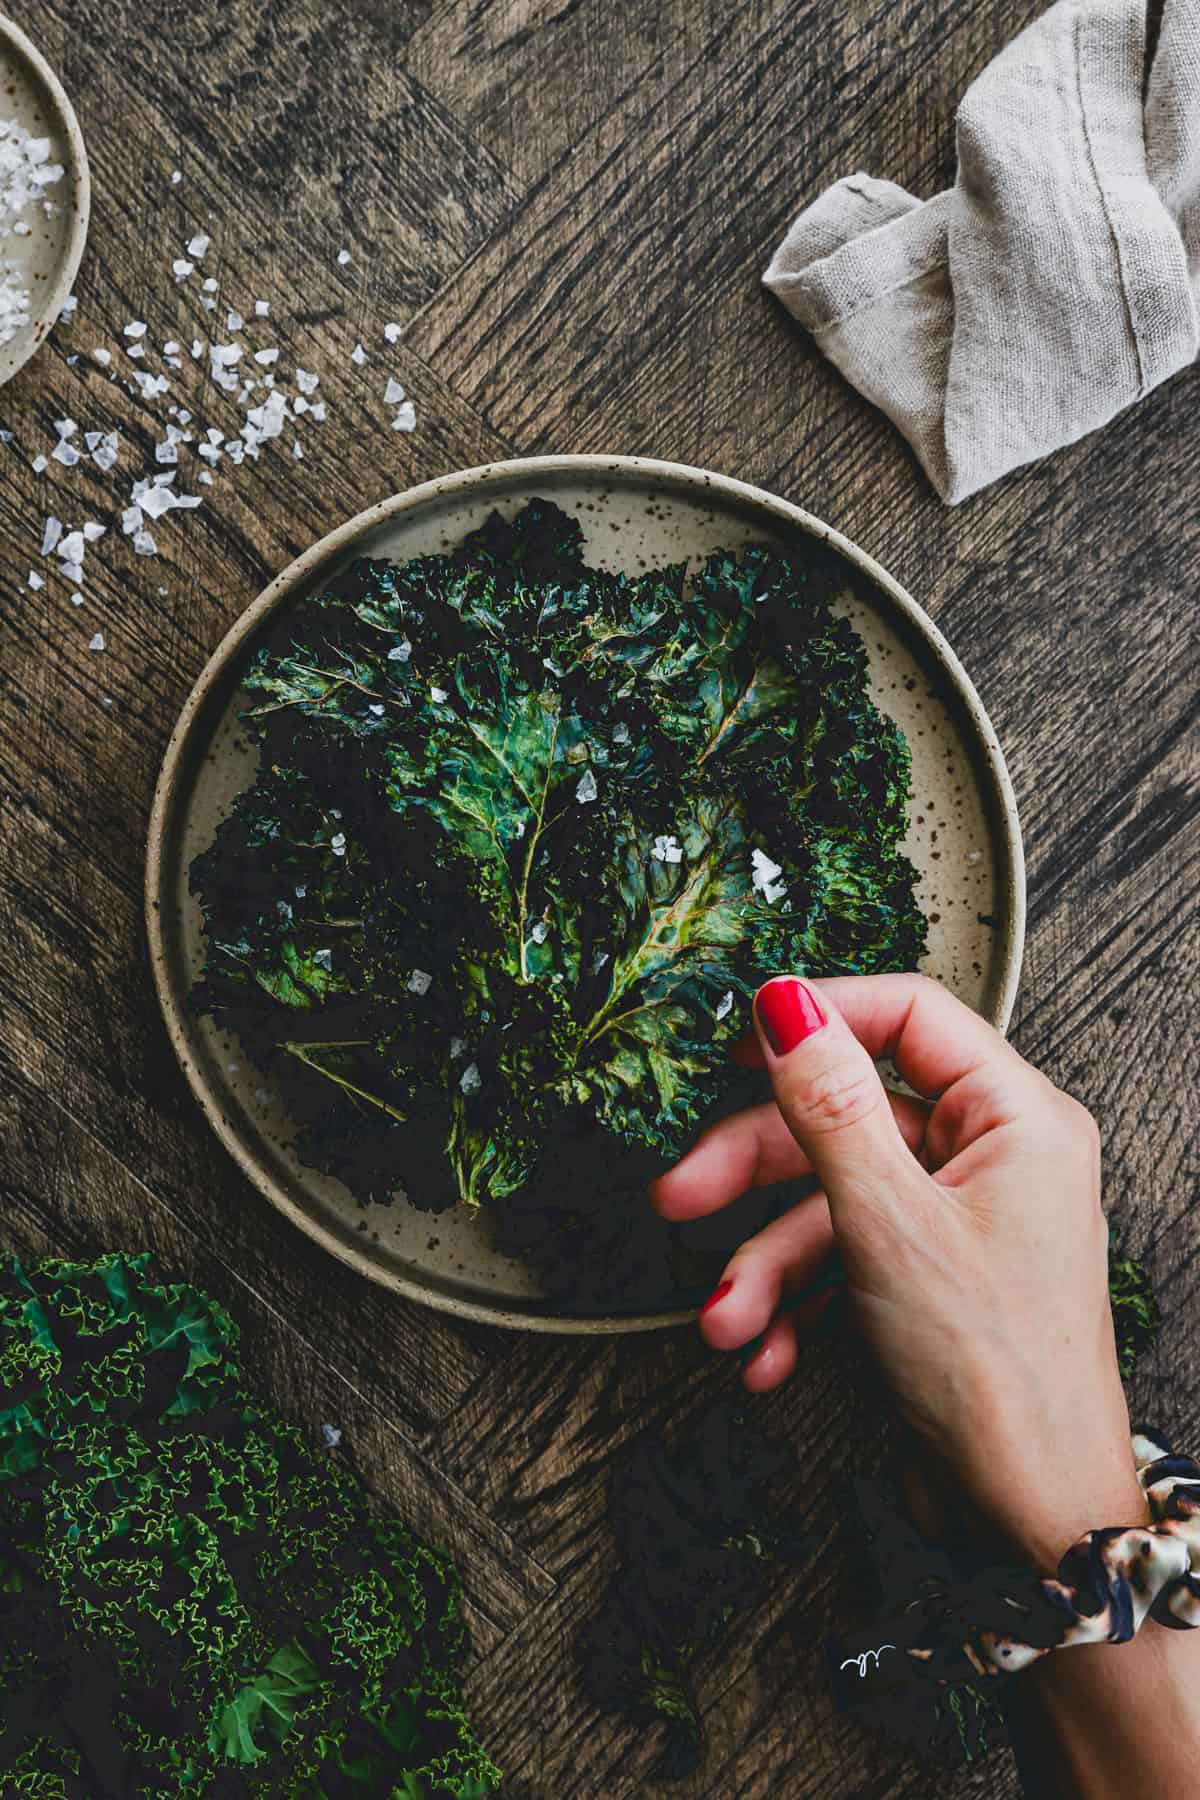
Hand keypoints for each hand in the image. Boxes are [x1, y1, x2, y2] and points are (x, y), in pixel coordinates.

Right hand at [651, 973, 1145, 1567]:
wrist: (1033, 1520)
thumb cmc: (998, 1373)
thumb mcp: (891, 1224)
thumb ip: (831, 1107)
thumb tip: (787, 1005)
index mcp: (1015, 1117)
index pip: (908, 1016)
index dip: (817, 1018)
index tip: (736, 1041)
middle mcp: (993, 1157)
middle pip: (849, 1117)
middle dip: (756, 1170)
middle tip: (681, 1194)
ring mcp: (959, 1221)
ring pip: (834, 1201)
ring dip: (765, 1261)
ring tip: (723, 1316)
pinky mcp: (929, 1279)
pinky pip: (847, 1259)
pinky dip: (799, 1302)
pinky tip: (767, 1352)